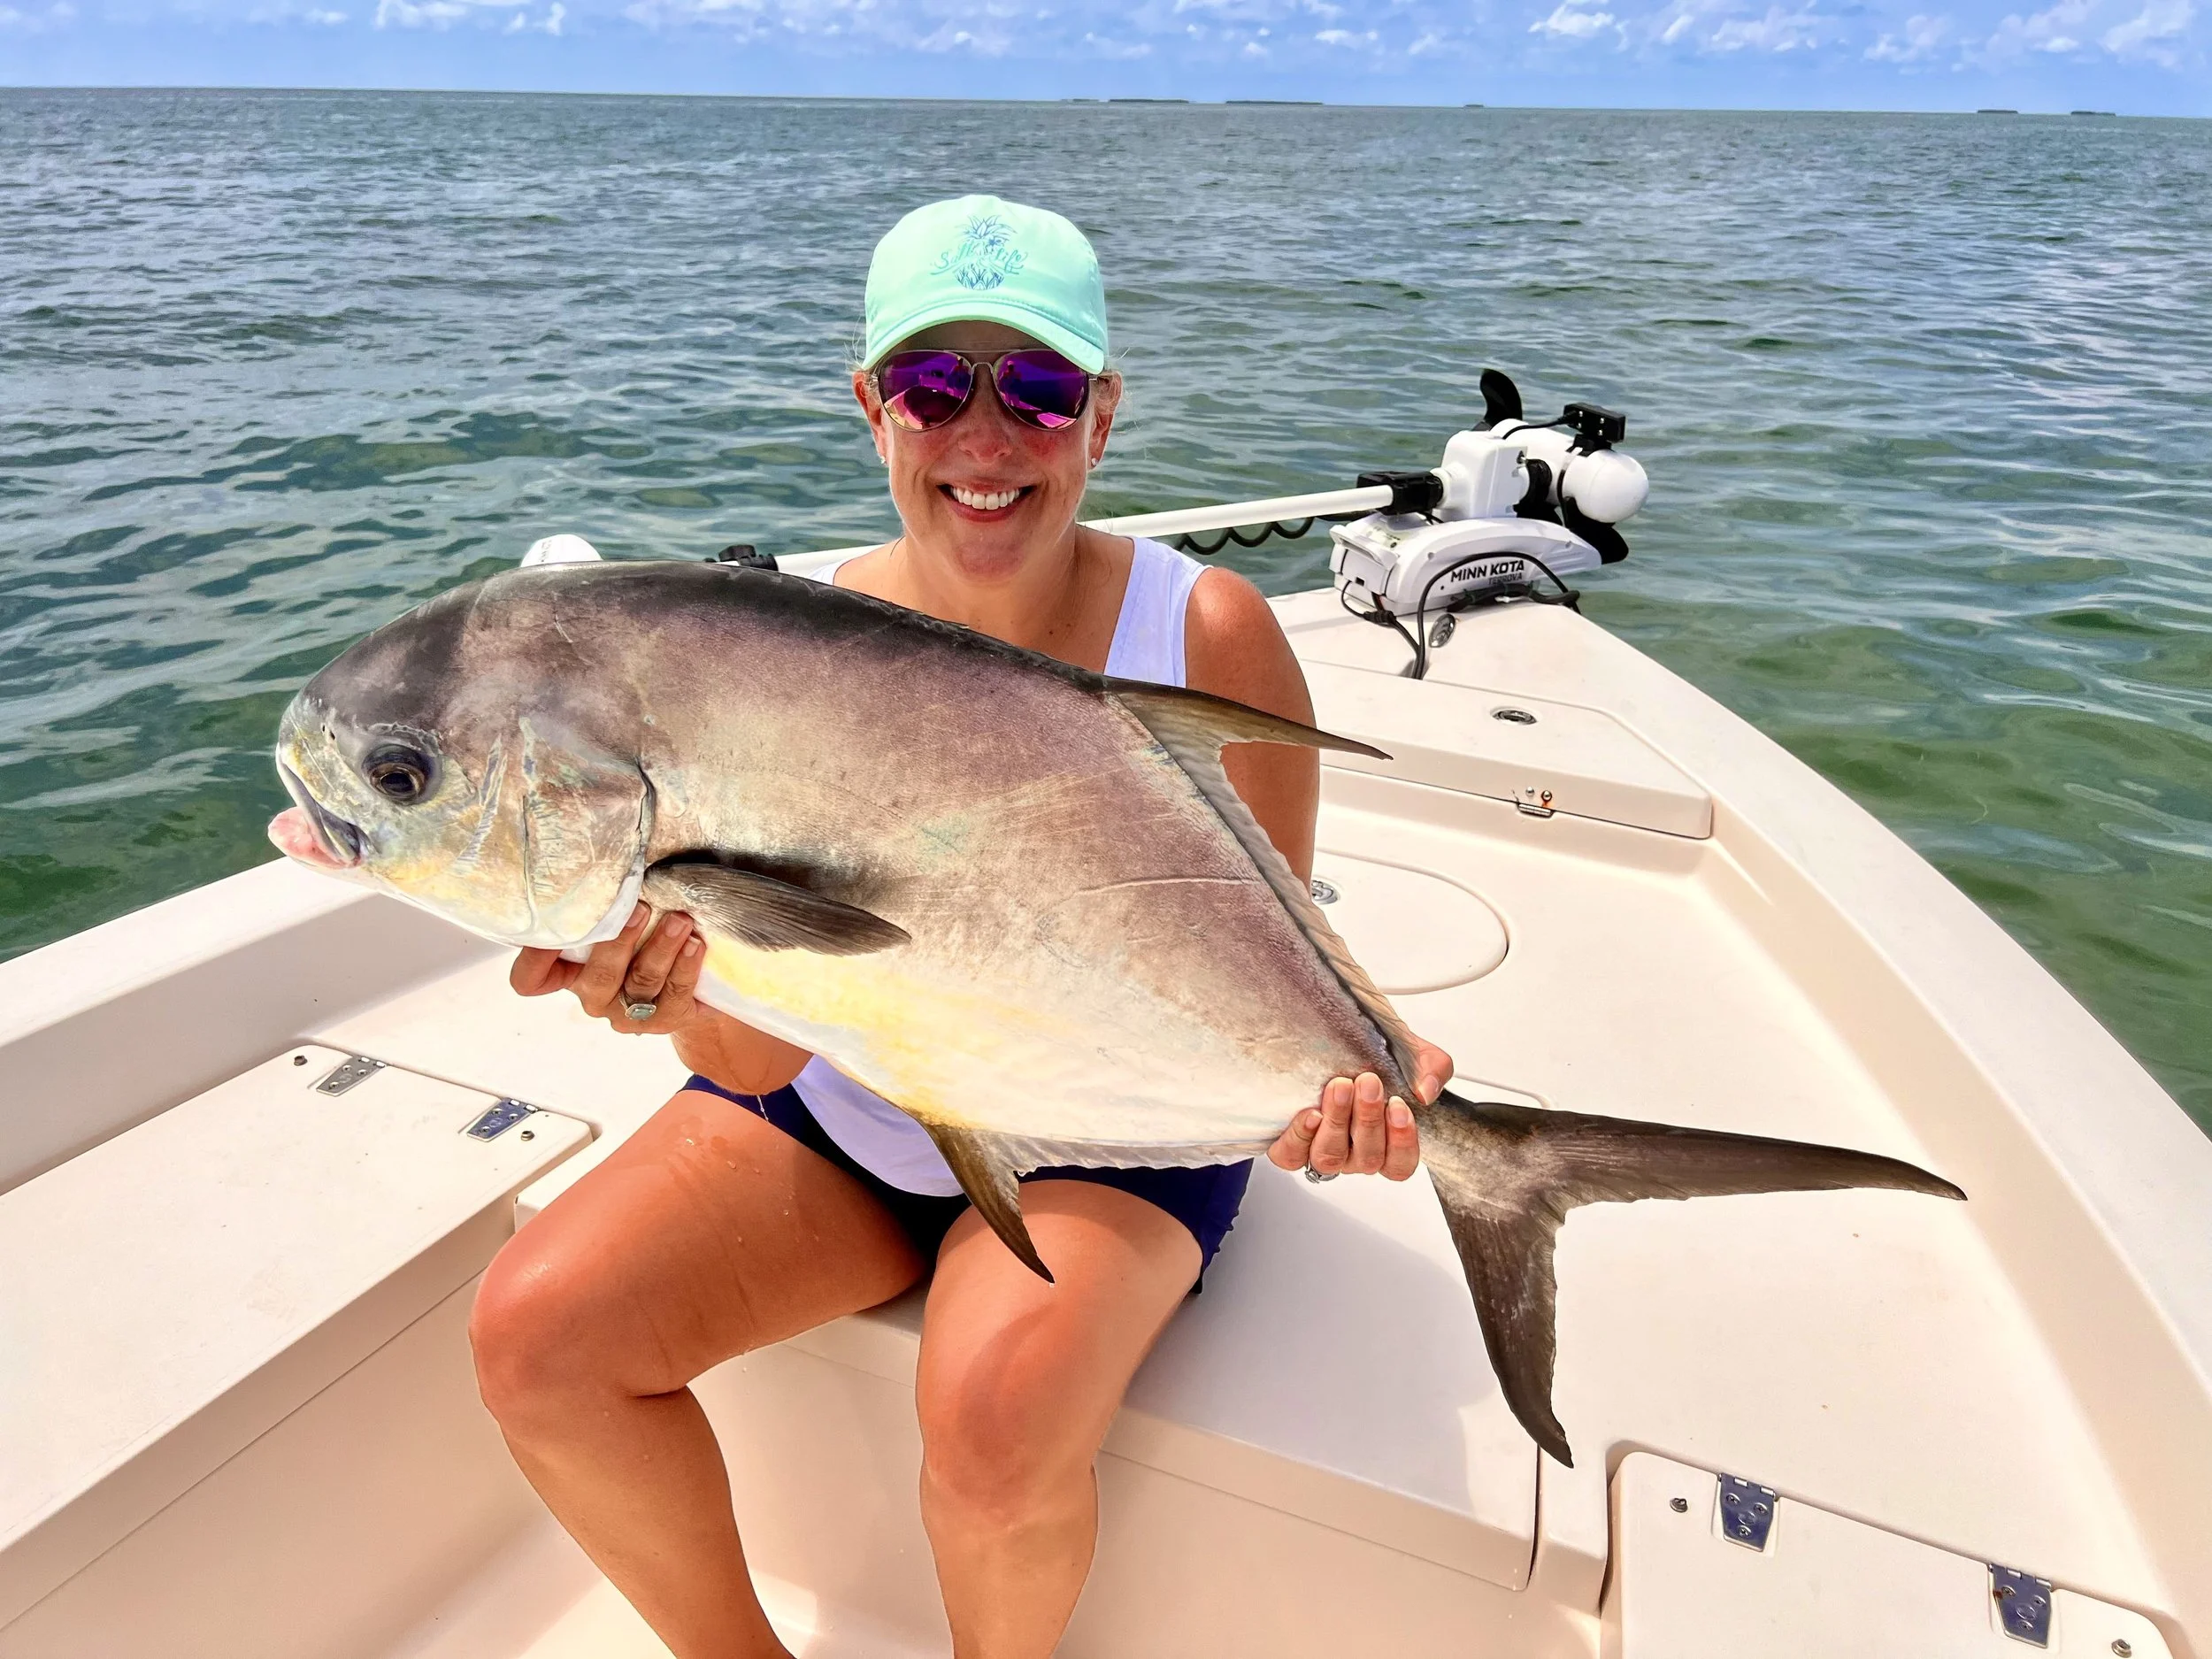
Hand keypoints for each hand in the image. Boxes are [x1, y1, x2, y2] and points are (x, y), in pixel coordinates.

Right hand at [510, 902, 706, 1036]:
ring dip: (661, 948)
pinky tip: (695, 944)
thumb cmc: (646, 941)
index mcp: (572, 975)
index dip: (535, 960)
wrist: (698, 984)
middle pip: (598, 977)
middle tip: (641, 908)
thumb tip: (606, 864)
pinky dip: (686, 965)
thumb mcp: (620, 924)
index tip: (550, 926)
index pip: (533, 980)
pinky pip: (675, 992)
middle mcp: (595, 997)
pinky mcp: (668, 1018)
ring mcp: (629, 1013)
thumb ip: (606, 909)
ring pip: (641, 982)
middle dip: (620, 941)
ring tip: (679, 921)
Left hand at [1268, 1036, 1453, 1182]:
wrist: (1334, 1034)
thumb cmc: (1376, 1055)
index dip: (1402, 1142)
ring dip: (1337, 1122)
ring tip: (1340, 1086)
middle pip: (1366, 1158)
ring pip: (1330, 1158)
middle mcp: (1354, 1154)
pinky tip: (1310, 1114)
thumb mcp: (1412, 1054)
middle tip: (1368, 1082)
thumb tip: (1425, 1091)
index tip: (1398, 1105)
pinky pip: (1291, 1156)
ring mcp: (1322, 1151)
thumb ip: (1431, 1069)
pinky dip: (1300, 1137)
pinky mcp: (1290, 1144)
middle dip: (1368, 1119)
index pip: (1399, 1165)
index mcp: (1386, 1143)